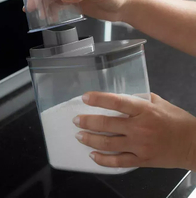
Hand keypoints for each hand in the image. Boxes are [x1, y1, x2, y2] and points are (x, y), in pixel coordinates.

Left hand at [73, 92, 195, 169]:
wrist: (192, 143)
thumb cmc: (175, 119)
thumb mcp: (158, 102)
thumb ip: (138, 99)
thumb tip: (119, 99)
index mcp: (143, 110)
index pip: (116, 102)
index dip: (99, 99)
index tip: (85, 98)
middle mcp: (139, 128)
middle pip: (107, 124)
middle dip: (88, 122)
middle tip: (76, 120)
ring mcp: (139, 146)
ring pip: (108, 144)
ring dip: (90, 140)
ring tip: (79, 136)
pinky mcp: (141, 161)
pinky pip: (118, 162)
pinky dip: (103, 160)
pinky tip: (93, 156)